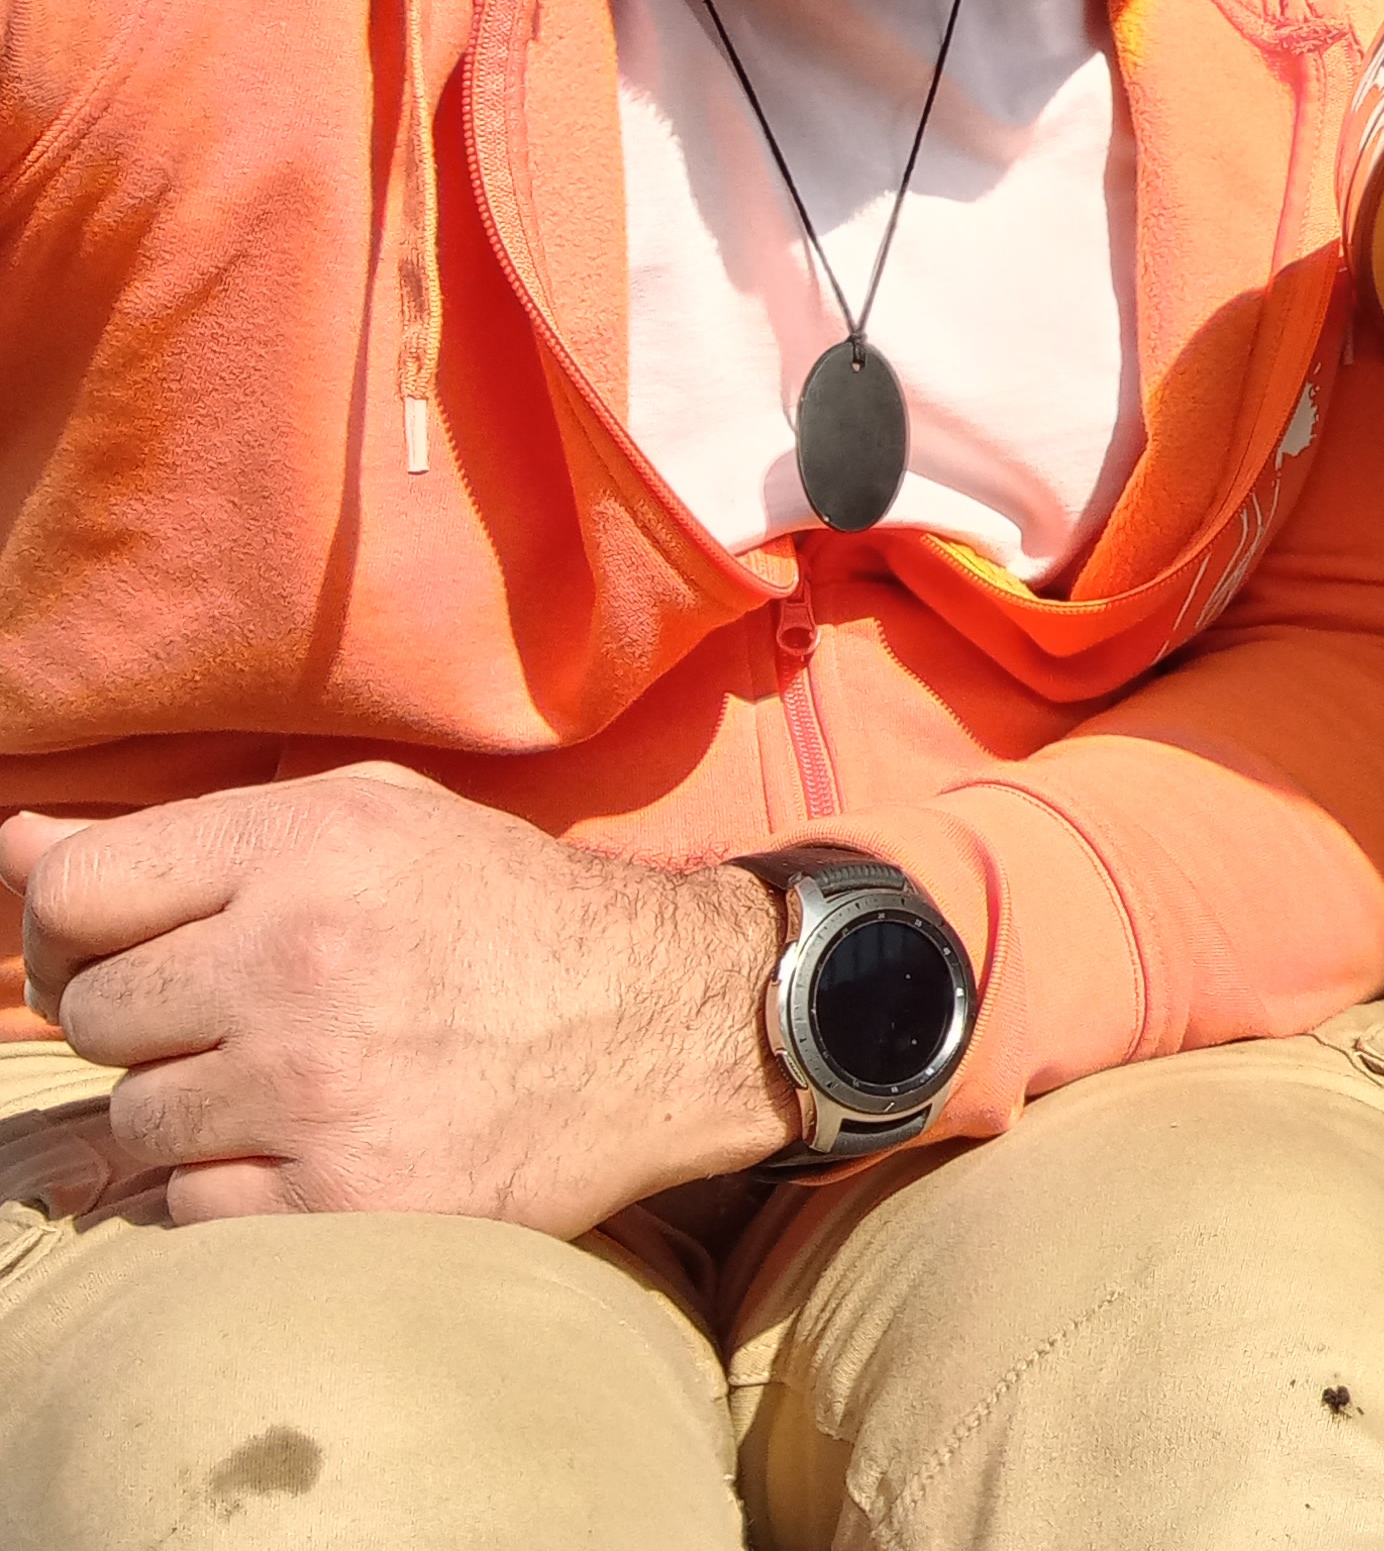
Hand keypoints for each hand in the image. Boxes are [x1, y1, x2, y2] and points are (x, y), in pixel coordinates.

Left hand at [0, 767, 796, 1232]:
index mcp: (303, 845)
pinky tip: (324, 1147)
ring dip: (199, 1113)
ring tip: (298, 1082)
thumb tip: (15, 845)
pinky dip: (243, 1191)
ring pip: (138, 1122)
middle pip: (97, 1017)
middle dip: (154, 1024)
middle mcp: (298, 959)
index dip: (72, 931)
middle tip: (240, 1021)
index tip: (119, 954)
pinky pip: (197, 1210)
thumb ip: (198, 830)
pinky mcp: (350, 1198)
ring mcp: (320, 1087)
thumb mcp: (376, 820)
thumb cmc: (510, 912)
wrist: (669, 1021)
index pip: (71, 893)